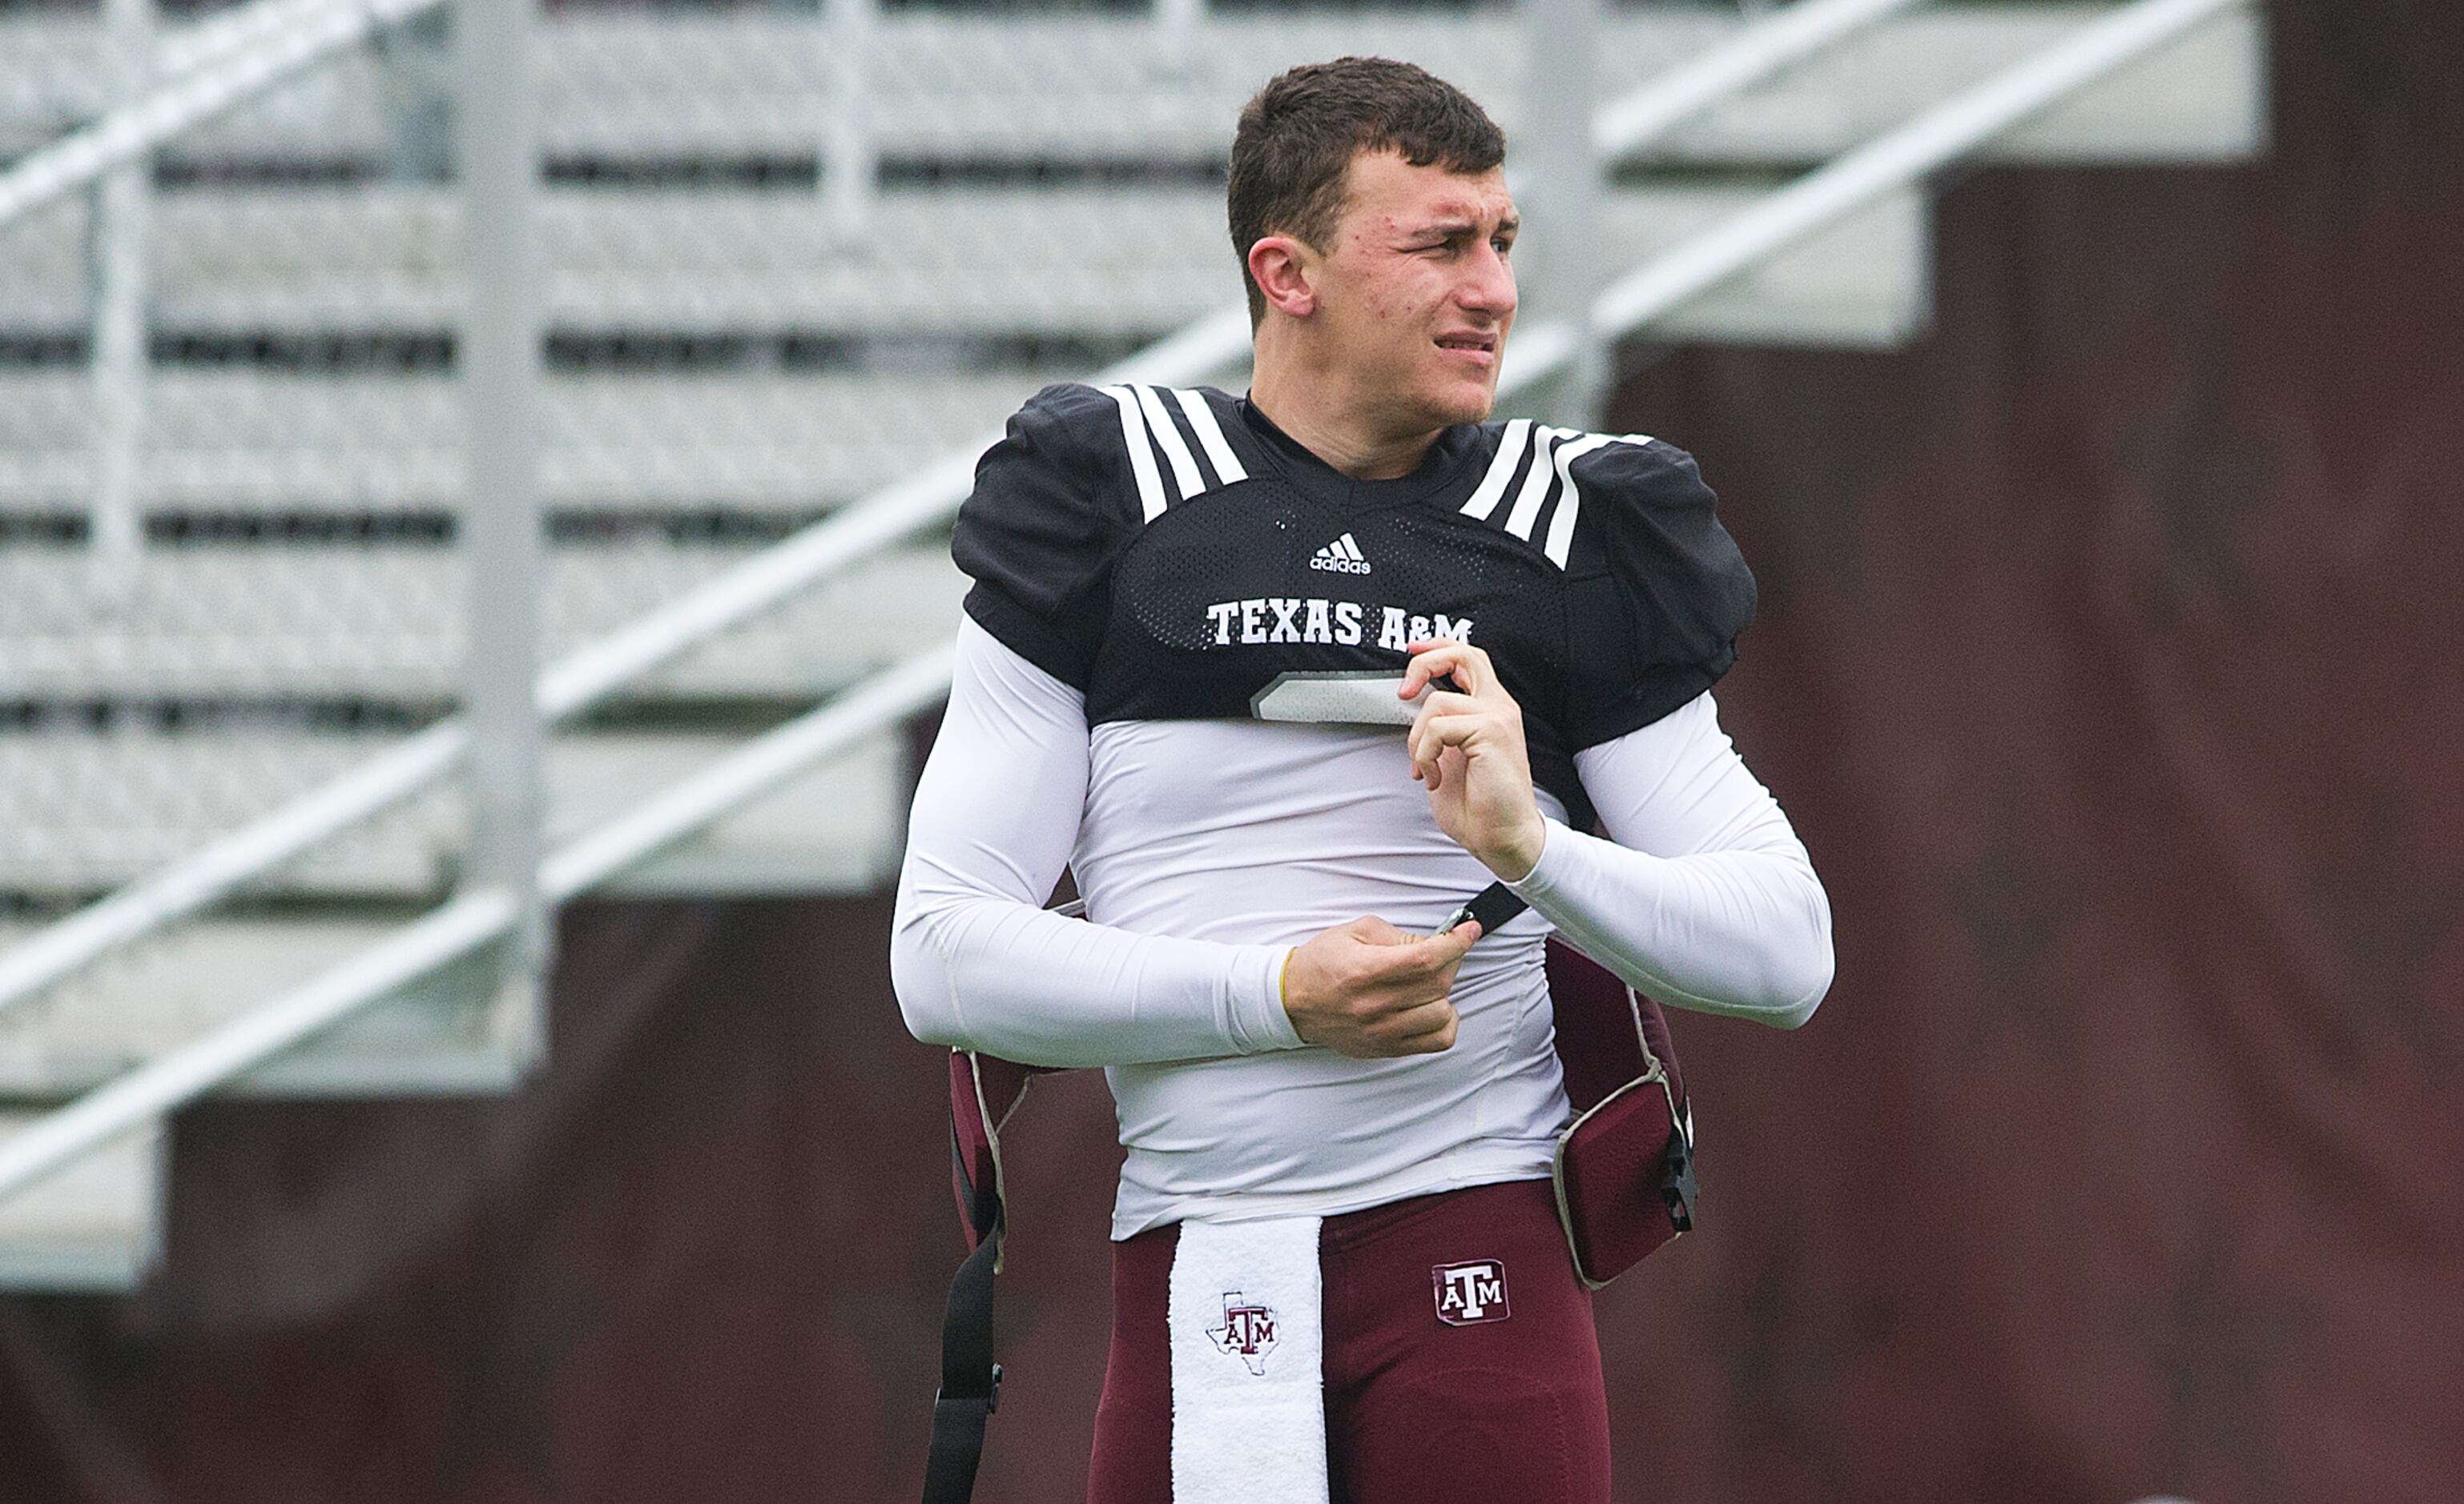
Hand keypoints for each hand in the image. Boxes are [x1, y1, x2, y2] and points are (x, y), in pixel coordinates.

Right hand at [1282, 915, 1479, 1056]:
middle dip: (1452, 960)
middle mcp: (1375, 1005)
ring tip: (1430, 981)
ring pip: (1442, 1013)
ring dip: (1445, 992)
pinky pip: (1436, 1041)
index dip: (1456, 941)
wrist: (1292, 1001)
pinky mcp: (1386, 1048)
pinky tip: (1433, 1008)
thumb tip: (1433, 942)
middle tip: (1445, 949)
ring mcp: (1382, 1031)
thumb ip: (1396, 935)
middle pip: (1438, 983)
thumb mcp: (1354, 932)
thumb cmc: (1321, 963)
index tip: (1469, 930)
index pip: (1426, 957)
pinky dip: (1445, 1023)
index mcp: (1366, 970)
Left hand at [1401, 638, 1546, 880]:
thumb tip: (1412, 707)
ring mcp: (1498, 717)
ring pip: (1437, 701)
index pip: (1469, 659)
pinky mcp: (1491, 732)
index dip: (1438, 648)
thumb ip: (1440, 728)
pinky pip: (1438, 727)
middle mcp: (1499, 707)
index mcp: (1491, 710)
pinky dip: (1425, 754)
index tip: (1412, 652)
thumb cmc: (1478, 805)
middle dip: (1425, 664)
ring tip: (1427, 769)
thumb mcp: (1450, 756)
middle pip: (1464, 655)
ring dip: (1417, 739)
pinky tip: (1434, 777)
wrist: (1502, 837)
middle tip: (1403, 693)